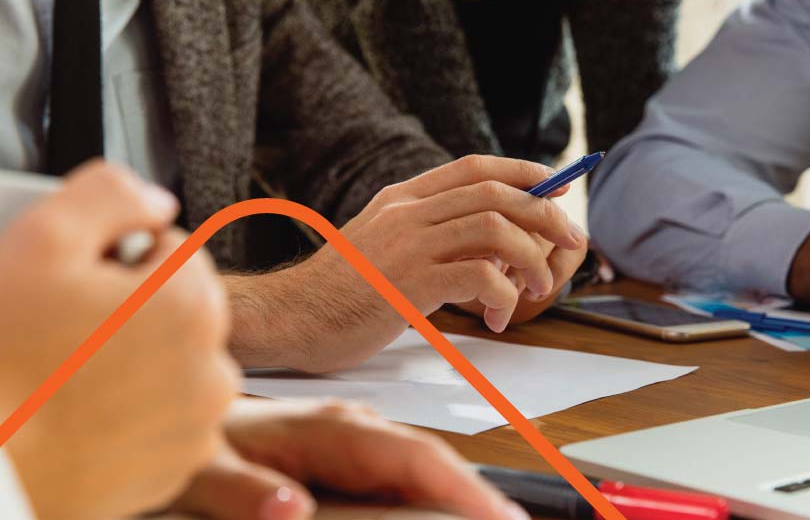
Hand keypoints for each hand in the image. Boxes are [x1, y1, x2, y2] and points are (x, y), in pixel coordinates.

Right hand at [0, 162, 238, 519]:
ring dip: (136, 361)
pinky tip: (82, 413)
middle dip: (133, 311)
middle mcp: (211, 369)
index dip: (120, 260)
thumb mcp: (40, 241)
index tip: (82, 286)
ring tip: (70, 376)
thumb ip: (109, 196)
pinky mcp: (176, 468)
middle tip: (66, 332)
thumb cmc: (1, 363)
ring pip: (174, 362)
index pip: (175, 249)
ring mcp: (197, 425)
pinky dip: (134, 412)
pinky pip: (164, 418)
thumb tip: (154, 200)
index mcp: (190, 307)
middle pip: (180, 308)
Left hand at [167, 398, 527, 519]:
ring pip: (425, 477)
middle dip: (480, 500)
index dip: (466, 488)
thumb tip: (292, 509)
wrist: (185, 419)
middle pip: (435, 469)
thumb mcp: (206, 474)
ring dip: (459, 504)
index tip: (503, 517)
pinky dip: (431, 506)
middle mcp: (358, 431)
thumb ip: (245, 492)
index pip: (417, 457)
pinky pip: (404, 486)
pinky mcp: (354, 465)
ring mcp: (360, 447)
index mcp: (333, 429)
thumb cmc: (202, 446)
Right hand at [228, 155, 586, 372]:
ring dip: (532, 260)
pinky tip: (497, 318)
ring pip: (497, 231)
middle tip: (571, 243)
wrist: (289, 318)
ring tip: (537, 289)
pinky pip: (480, 278)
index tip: (557, 188)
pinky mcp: (409, 284)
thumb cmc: (341, 292)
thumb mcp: (383, 244)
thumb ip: (430, 234)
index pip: (476, 168)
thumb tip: (496, 242)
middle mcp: (408, 212)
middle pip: (498, 194)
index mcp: (403, 198)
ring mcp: (408, 245)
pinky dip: (504, 297)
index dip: (525, 173)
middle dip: (547, 215)